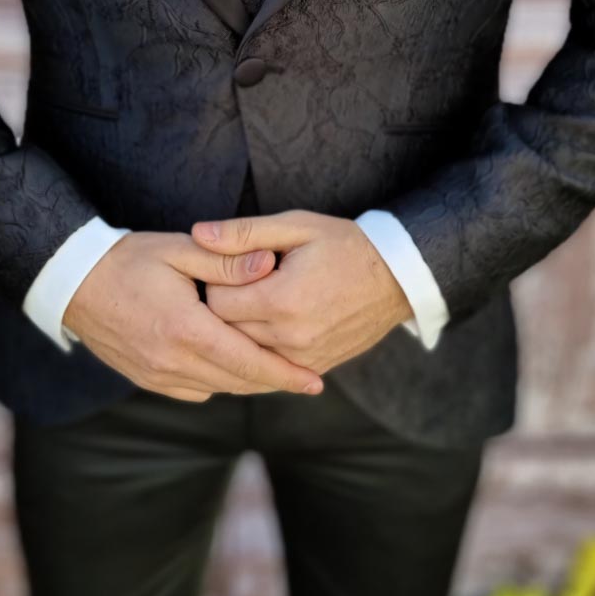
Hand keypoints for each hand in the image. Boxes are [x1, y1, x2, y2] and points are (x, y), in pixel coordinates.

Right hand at [62, 231, 324, 401]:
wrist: (74, 283)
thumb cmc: (129, 260)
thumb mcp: (181, 251)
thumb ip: (227, 262)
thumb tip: (271, 264)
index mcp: (185, 329)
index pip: (247, 362)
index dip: (285, 375)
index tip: (316, 382)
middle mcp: (172, 362)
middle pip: (237, 382)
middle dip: (275, 382)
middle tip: (308, 377)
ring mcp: (157, 376)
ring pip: (218, 390)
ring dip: (249, 383)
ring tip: (279, 372)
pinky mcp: (147, 380)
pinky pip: (195, 391)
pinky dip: (219, 382)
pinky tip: (233, 366)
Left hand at [191, 211, 412, 375]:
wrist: (396, 277)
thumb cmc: (343, 245)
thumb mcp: (295, 227)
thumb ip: (244, 233)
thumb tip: (199, 233)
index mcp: (281, 300)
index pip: (215, 303)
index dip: (214, 282)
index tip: (227, 266)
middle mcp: (290, 337)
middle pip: (225, 332)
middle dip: (223, 308)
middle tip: (236, 283)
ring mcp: (303, 358)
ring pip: (244, 353)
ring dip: (239, 331)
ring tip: (251, 302)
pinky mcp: (313, 367)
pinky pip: (268, 368)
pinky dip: (259, 349)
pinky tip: (264, 326)